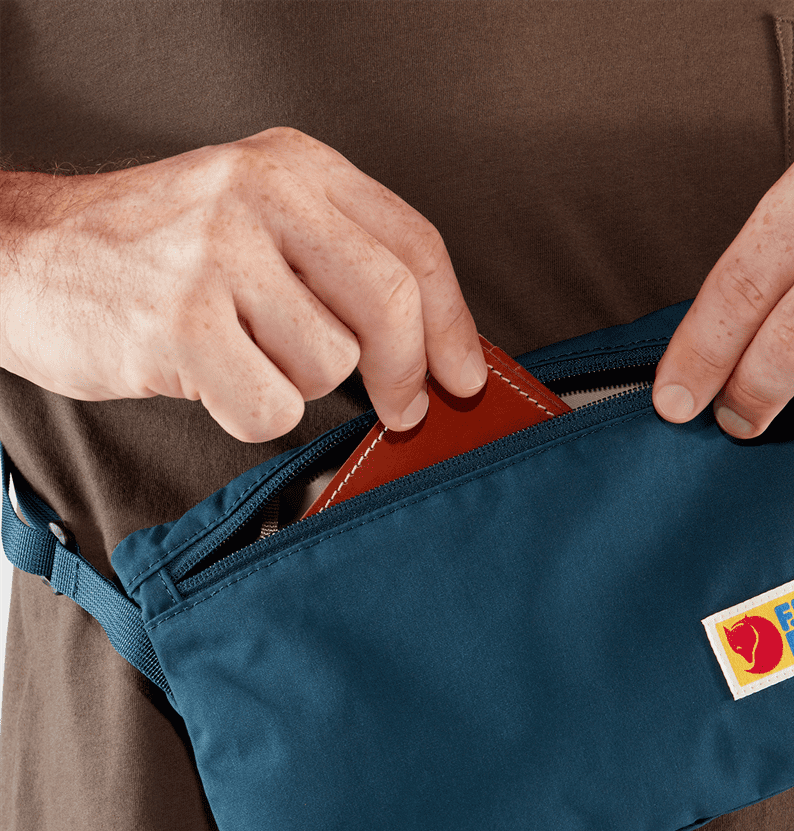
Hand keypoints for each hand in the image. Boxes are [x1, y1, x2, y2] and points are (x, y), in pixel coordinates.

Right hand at [0, 126, 485, 440]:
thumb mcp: (253, 220)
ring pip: (330, 362)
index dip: (452, 323)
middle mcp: (261, 195)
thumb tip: (430, 351)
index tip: (463, 375)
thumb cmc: (152, 252)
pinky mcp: (182, 321)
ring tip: (241, 353)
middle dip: (407, 372)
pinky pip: (272, 405)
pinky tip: (212, 381)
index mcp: (293, 166)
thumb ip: (339, 264)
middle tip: (400, 407)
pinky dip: (252, 413)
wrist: (25, 255)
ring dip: (297, 381)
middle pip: (391, 301)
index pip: (414, 245)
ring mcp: (218, 253)